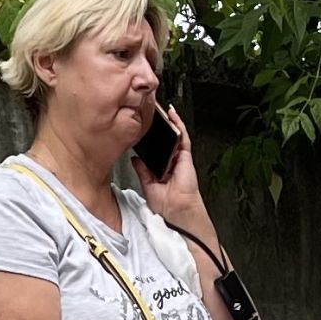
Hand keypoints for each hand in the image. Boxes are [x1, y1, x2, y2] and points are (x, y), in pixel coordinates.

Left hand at [132, 103, 205, 222]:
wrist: (178, 211)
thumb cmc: (167, 205)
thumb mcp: (147, 185)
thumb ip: (142, 170)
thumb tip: (135, 159)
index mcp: (162, 168)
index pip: (155, 148)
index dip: (149, 137)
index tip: (140, 125)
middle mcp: (171, 161)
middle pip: (164, 139)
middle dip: (157, 125)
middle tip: (147, 110)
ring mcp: (179, 158)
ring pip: (173, 134)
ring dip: (167, 121)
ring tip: (158, 107)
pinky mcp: (185, 156)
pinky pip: (182, 137)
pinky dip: (178, 124)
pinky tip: (172, 114)